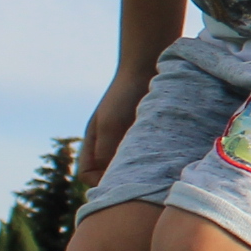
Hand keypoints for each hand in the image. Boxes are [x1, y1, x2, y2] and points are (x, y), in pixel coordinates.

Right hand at [80, 69, 154, 184]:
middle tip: (139, 177)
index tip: (119, 179)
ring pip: (128, 170)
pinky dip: (152, 161)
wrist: (146, 69)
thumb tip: (107, 182)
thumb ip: (105, 152)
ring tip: (152, 166)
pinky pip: (146, 159)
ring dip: (138, 171)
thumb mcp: (111, 124)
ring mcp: (127, 144)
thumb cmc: (124, 95)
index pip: (87, 175)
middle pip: (108, 176)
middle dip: (121, 180)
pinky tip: (163, 157)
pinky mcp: (146, 139)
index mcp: (94, 143)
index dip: (98, 182)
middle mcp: (108, 147)